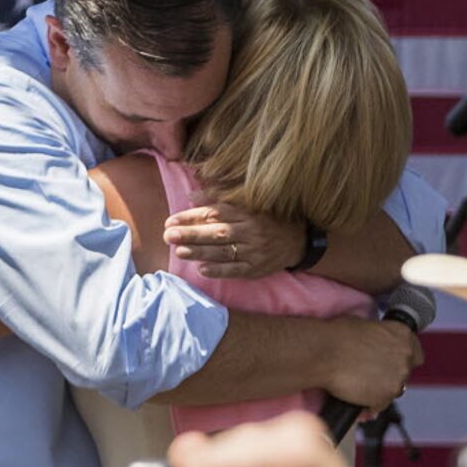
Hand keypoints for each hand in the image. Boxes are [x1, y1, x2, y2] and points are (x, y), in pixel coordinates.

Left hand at [164, 201, 305, 278]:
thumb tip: (192, 196)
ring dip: (200, 252)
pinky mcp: (257, 268)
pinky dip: (219, 271)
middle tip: (169, 235)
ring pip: (224, 252)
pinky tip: (201, 270)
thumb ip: (220, 197)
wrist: (298, 240)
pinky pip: (236, 270)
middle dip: (191, 234)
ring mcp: (254, 251)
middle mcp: (251, 231)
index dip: (192, 216)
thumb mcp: (248, 203)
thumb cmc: (268, 218)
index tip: (171, 220)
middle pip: (217, 232)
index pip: (215, 213)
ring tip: (179, 252)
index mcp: (247, 212)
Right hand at [324, 317, 421, 410]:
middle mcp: (405, 356)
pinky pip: (380, 405)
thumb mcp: (365, 325)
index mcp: (403, 334)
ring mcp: (397, 379)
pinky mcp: (385, 397)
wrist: (323, 353)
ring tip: (359, 385)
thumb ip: (380, 337)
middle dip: (390, 374)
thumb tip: (376, 343)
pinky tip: (356, 397)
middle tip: (370, 374)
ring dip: (380, 389)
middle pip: (405, 373)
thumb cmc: (337, 336)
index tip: (392, 363)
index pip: (416, 353)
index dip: (403, 359)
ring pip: (393, 390)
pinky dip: (370, 404)